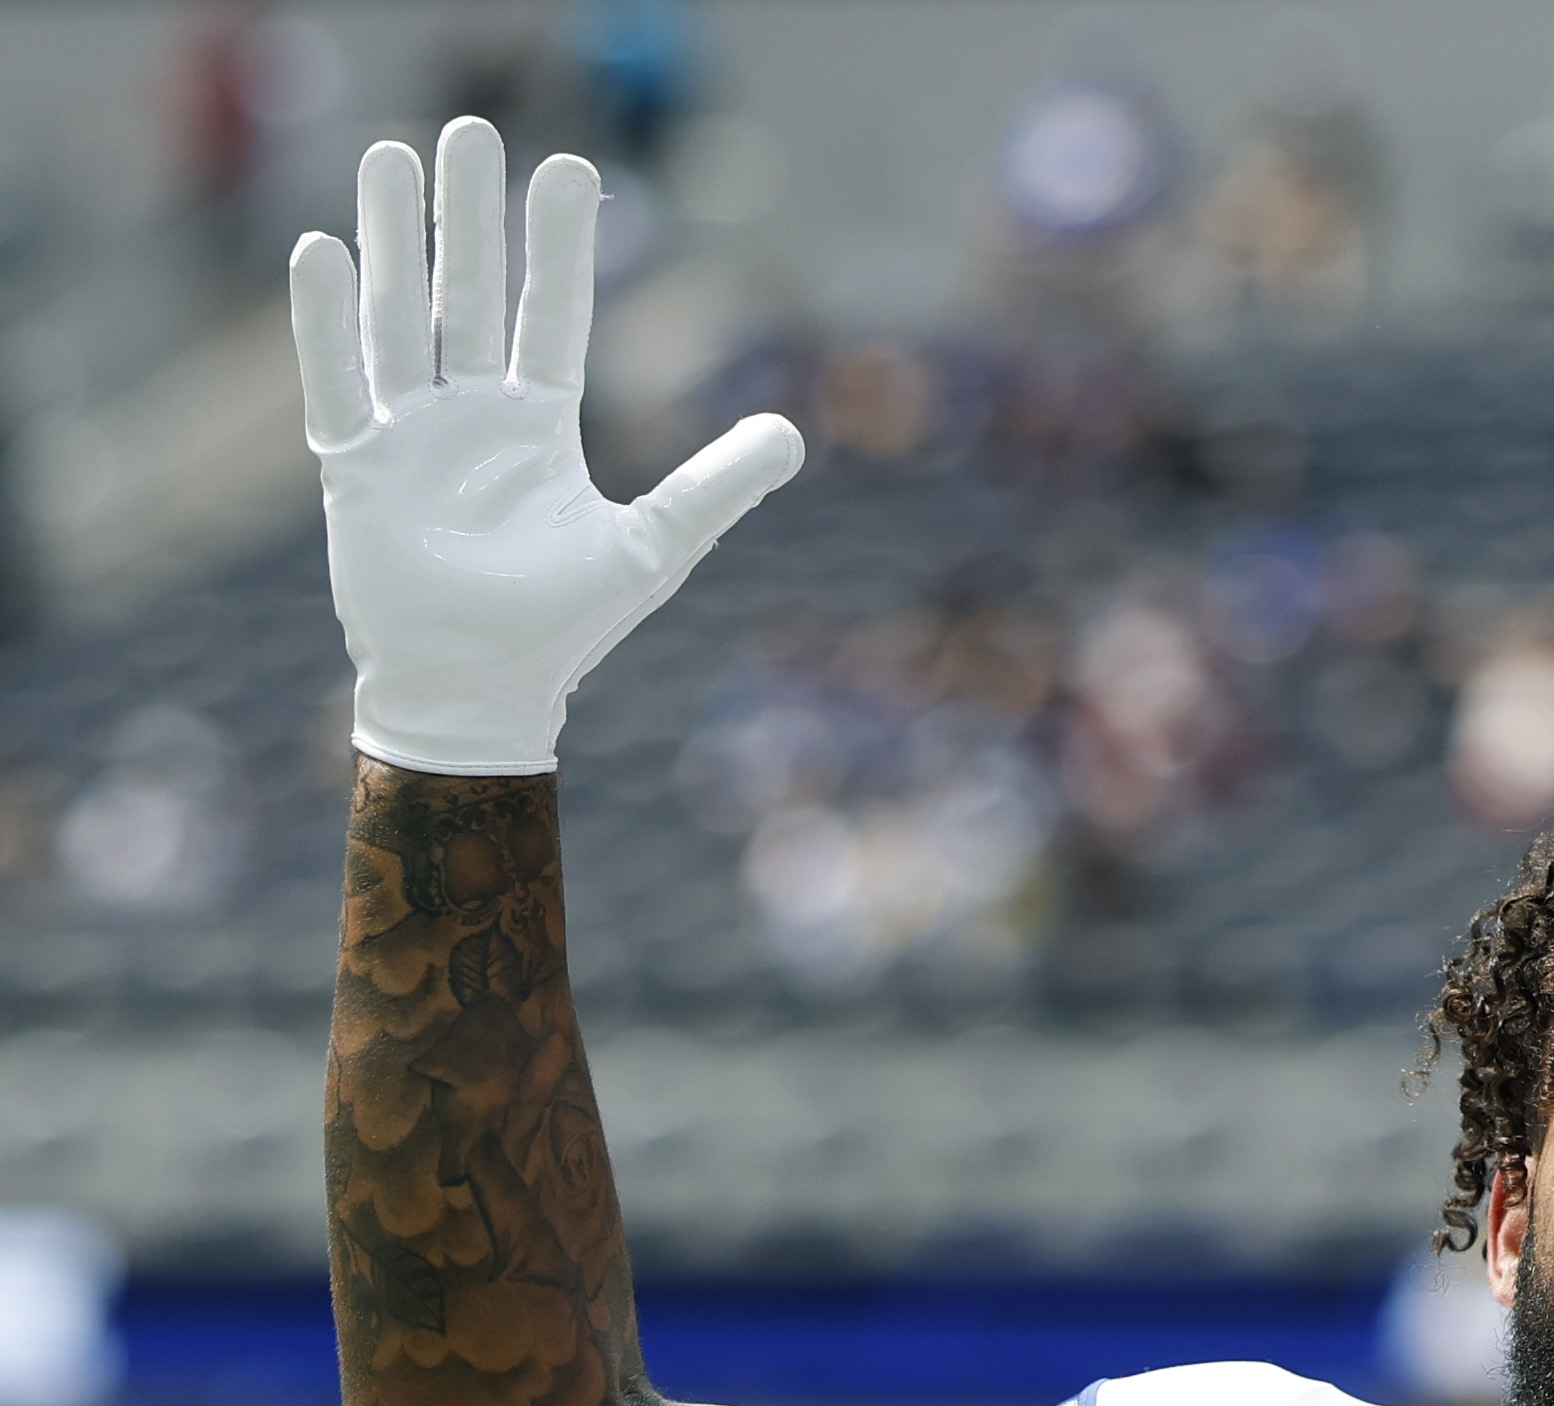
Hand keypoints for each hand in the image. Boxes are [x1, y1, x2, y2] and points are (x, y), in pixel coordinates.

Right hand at [290, 119, 803, 776]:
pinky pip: (338, 384)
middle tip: (468, 130)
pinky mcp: (358, 470)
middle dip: (469, 216)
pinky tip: (326, 254)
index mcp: (537, 425)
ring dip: (394, 240)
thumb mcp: (654, 545)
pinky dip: (329, 325)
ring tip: (388, 158)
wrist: (484, 693)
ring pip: (401, 319)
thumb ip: (716, 484)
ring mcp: (410, 435)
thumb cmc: (562, 626)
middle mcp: (470, 415)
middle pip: (469, 295)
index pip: (552, 316)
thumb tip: (794, 433)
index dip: (560, 247)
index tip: (571, 168)